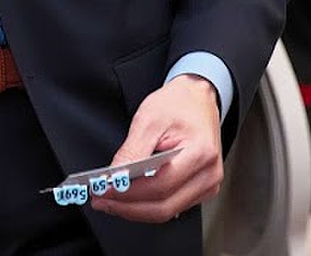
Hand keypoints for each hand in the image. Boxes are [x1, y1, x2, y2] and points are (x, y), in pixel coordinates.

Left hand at [89, 75, 222, 224]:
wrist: (198, 98)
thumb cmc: (178, 104)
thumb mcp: (149, 118)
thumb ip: (132, 150)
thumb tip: (115, 177)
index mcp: (200, 153)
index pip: (160, 185)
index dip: (129, 192)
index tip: (103, 191)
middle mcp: (208, 174)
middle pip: (164, 206)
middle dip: (128, 208)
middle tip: (102, 200)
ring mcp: (208, 184)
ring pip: (167, 211)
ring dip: (135, 210)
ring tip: (110, 200)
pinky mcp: (202, 189)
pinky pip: (172, 206)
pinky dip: (148, 205)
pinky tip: (130, 199)